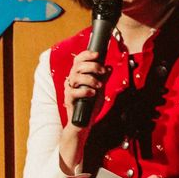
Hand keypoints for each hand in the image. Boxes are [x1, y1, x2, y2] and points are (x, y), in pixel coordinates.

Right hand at [58, 50, 109, 172]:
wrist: (84, 123)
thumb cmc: (90, 106)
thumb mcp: (99, 89)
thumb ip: (103, 78)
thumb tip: (109, 67)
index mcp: (77, 76)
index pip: (78, 60)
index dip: (86, 54)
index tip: (97, 54)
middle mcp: (71, 81)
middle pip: (77, 66)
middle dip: (92, 66)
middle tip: (102, 71)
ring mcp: (69, 91)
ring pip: (75, 77)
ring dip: (90, 78)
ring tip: (99, 85)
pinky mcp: (69, 101)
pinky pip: (74, 92)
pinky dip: (85, 91)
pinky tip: (92, 93)